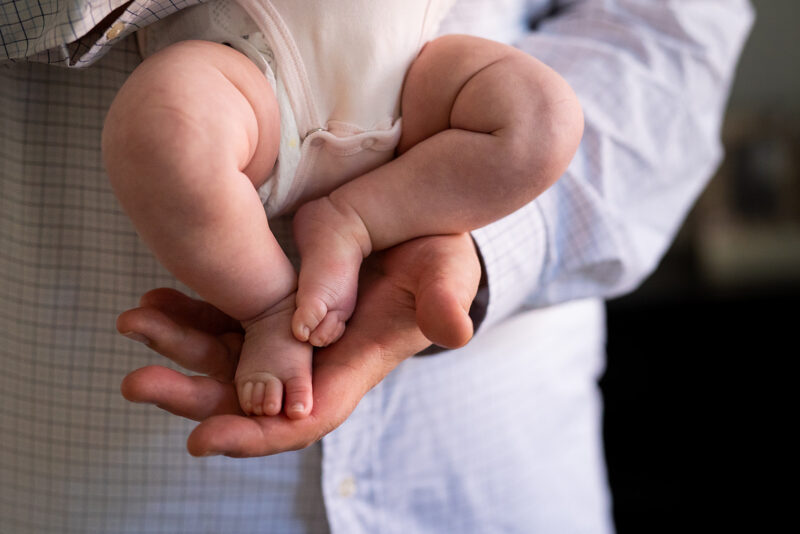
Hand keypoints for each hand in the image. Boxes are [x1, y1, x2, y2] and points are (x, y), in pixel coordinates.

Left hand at [118, 233, 480, 456]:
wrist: (412, 234)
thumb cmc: (436, 258)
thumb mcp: (447, 272)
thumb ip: (446, 300)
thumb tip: (457, 332)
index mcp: (351, 364)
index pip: (302, 417)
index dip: (256, 434)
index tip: (202, 439)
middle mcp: (311, 361)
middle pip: (246, 397)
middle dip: (192, 396)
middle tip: (137, 381)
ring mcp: (286, 335)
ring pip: (225, 357)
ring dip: (179, 346)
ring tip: (137, 320)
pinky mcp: (271, 305)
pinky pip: (223, 319)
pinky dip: (189, 313)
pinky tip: (158, 297)